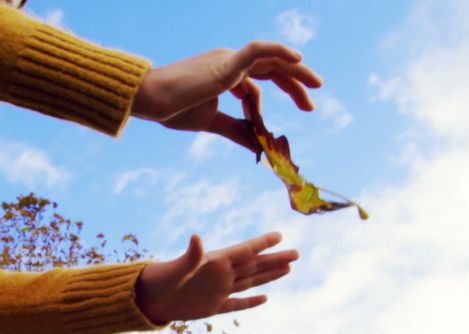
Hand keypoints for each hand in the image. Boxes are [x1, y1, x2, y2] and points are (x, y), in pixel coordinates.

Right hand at [131, 41, 322, 151]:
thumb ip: (236, 130)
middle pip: (271, 69)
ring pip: (272, 59)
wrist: (152, 100)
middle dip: (294, 85)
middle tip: (310, 106)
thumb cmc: (174, 108)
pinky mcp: (227, 63)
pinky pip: (258, 50)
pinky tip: (298, 59)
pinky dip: (279, 51)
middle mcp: (230, 64)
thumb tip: (257, 148)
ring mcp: (229, 60)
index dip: (266, 108)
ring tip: (317, 85)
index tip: (269, 134)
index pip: (257, 85)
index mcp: (225, 75)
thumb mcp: (212, 122)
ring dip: (296, 72)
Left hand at [136, 232, 298, 323]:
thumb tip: (196, 236)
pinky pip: (237, 304)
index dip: (262, 243)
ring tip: (287, 267)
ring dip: (269, 275)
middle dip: (275, 259)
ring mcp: (218, 291)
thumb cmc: (159, 279)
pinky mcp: (213, 307)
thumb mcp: (176, 268)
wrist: (147, 299)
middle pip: (255, 266)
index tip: (279, 235)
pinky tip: (265, 298)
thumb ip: (190, 255)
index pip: (244, 251)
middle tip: (296, 253)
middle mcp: (220, 275)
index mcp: (215, 262)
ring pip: (250, 282)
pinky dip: (251, 302)